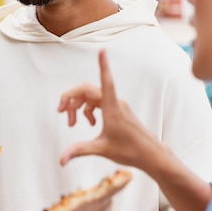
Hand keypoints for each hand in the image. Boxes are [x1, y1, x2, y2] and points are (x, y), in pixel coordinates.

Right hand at [57, 49, 157, 168]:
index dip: (103, 65)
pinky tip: (90, 123)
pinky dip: (88, 110)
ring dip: (78, 107)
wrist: (150, 155)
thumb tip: (61, 160)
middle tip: (62, 115)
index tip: (102, 50)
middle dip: (71, 100)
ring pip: (91, 96)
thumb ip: (79, 151)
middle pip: (87, 90)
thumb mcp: (101, 150)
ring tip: (72, 124)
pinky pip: (98, 102)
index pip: (106, 81)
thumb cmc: (130, 151)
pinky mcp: (118, 110)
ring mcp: (117, 105)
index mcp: (112, 108)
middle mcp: (115, 102)